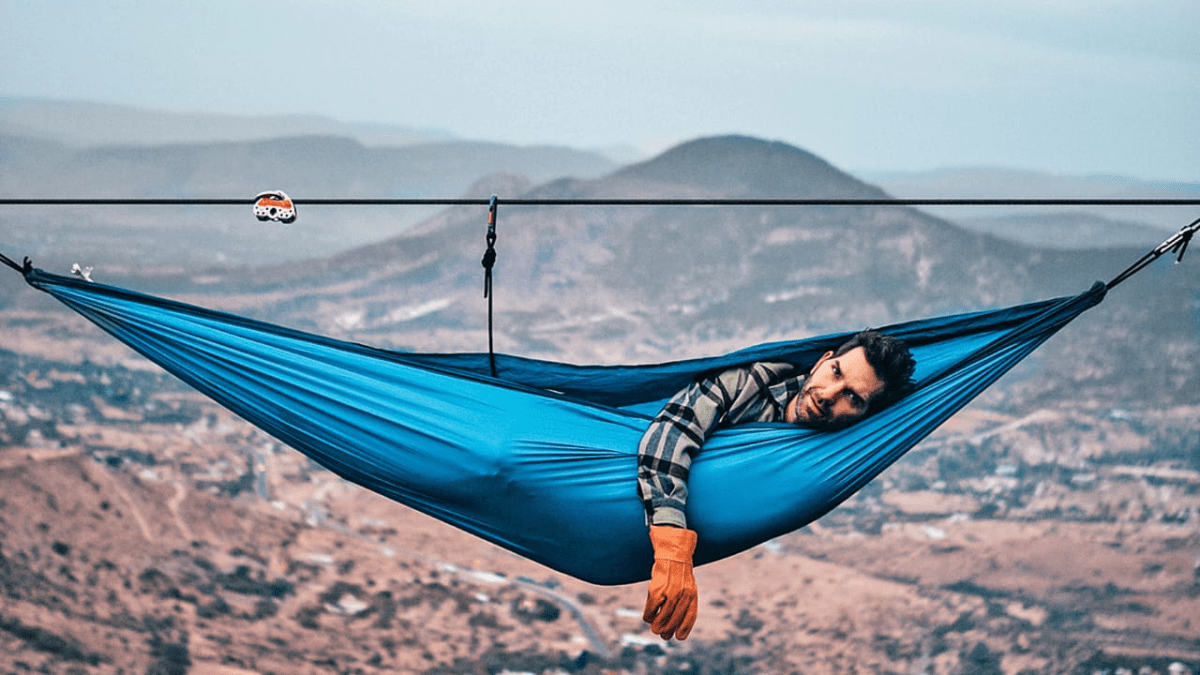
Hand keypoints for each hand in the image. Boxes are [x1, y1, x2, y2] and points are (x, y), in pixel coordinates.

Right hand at [642, 525, 697, 639]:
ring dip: (656, 626)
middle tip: (662, 634)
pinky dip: (648, 615)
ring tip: (654, 628)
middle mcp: (683, 596)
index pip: (689, 618)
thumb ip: (686, 601)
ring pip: (662, 618)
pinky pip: (651, 609)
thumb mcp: (688, 585)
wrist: (672, 552)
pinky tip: (647, 617)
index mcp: (692, 595)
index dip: (684, 629)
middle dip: (667, 631)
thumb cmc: (679, 571)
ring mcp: (670, 594)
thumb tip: (677, 621)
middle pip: (674, 621)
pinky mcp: (657, 590)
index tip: (679, 637)